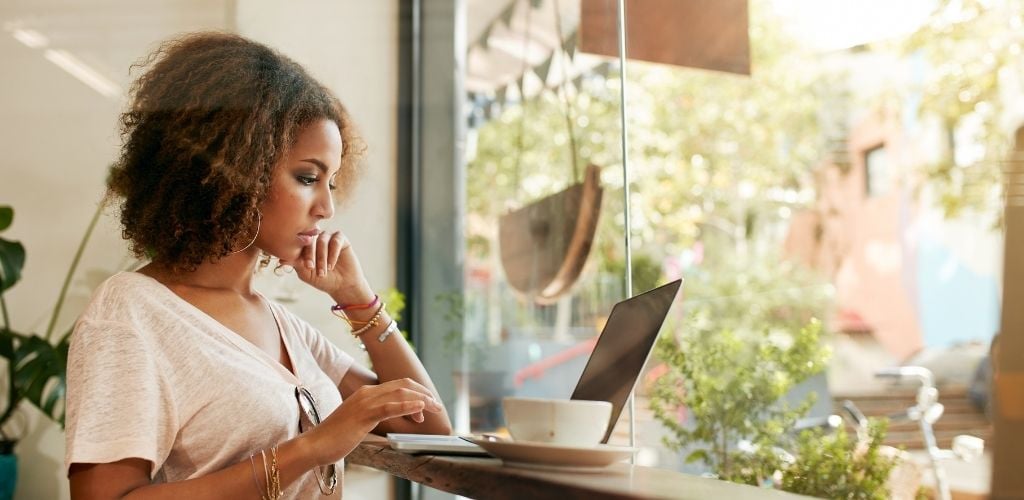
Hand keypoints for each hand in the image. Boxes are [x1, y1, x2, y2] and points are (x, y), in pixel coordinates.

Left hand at [279, 229, 373, 304]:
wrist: (342, 285)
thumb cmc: (322, 279)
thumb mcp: (305, 273)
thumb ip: (295, 263)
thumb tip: (280, 259)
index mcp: (305, 244)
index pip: (299, 243)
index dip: (300, 253)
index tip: (305, 266)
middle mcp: (316, 238)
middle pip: (310, 240)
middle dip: (310, 255)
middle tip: (311, 268)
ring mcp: (328, 236)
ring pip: (322, 241)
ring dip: (322, 257)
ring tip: (324, 271)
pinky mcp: (341, 238)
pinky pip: (335, 241)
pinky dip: (333, 254)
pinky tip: (332, 265)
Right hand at [303, 378, 443, 464]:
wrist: (315, 444)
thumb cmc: (336, 437)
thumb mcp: (359, 422)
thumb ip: (375, 416)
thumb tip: (392, 418)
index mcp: (366, 393)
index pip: (398, 386)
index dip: (416, 393)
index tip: (426, 405)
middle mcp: (367, 393)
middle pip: (403, 386)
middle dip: (423, 393)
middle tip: (436, 406)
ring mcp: (365, 402)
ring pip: (400, 394)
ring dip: (421, 400)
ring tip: (434, 407)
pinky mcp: (363, 415)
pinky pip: (389, 407)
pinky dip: (407, 406)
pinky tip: (419, 409)